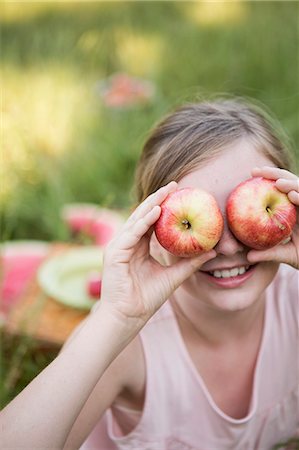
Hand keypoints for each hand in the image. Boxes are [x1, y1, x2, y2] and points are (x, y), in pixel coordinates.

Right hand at [99, 181, 215, 327]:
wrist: (128, 318)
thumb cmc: (146, 299)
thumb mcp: (173, 277)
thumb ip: (189, 264)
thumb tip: (211, 252)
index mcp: (137, 247)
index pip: (151, 222)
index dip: (164, 207)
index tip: (180, 194)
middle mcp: (127, 243)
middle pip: (143, 215)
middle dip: (158, 199)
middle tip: (175, 185)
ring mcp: (119, 246)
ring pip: (137, 219)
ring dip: (152, 204)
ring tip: (167, 191)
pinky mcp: (115, 252)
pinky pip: (132, 232)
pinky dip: (144, 221)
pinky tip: (157, 210)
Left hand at [247, 166, 298, 268]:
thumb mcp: (286, 255)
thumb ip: (268, 254)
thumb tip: (247, 257)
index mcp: (292, 210)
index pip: (279, 189)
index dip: (266, 179)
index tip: (250, 174)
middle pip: (289, 183)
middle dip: (274, 174)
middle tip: (256, 171)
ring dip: (291, 184)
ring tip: (277, 184)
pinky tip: (293, 196)